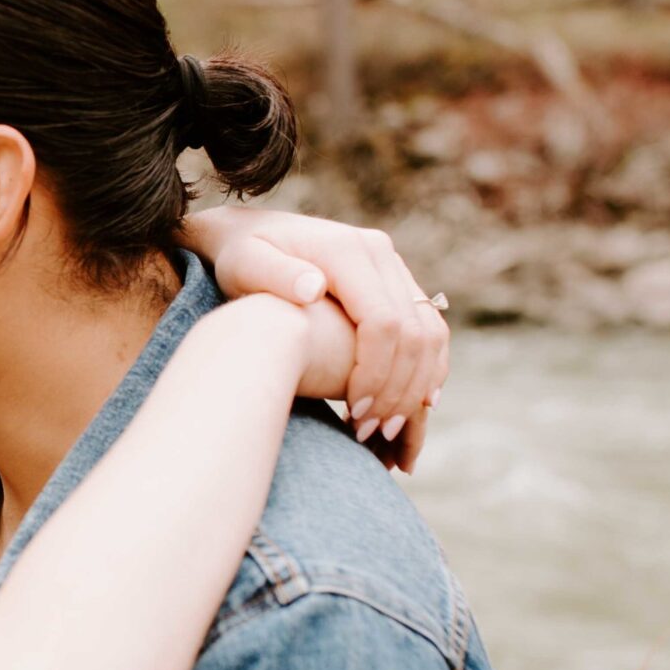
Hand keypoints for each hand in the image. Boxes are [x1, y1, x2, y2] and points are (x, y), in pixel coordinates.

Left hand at [185, 205, 448, 471]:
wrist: (249, 235)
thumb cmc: (239, 258)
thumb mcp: (245, 264)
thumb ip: (274, 274)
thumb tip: (314, 288)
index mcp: (347, 251)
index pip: (383, 322)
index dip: (375, 373)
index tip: (353, 412)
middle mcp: (379, 253)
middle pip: (413, 332)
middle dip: (398, 390)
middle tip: (373, 434)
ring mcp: (392, 266)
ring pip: (430, 333)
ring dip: (417, 386)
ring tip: (389, 430)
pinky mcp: (397, 283)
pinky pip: (429, 329)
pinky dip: (428, 370)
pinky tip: (412, 407)